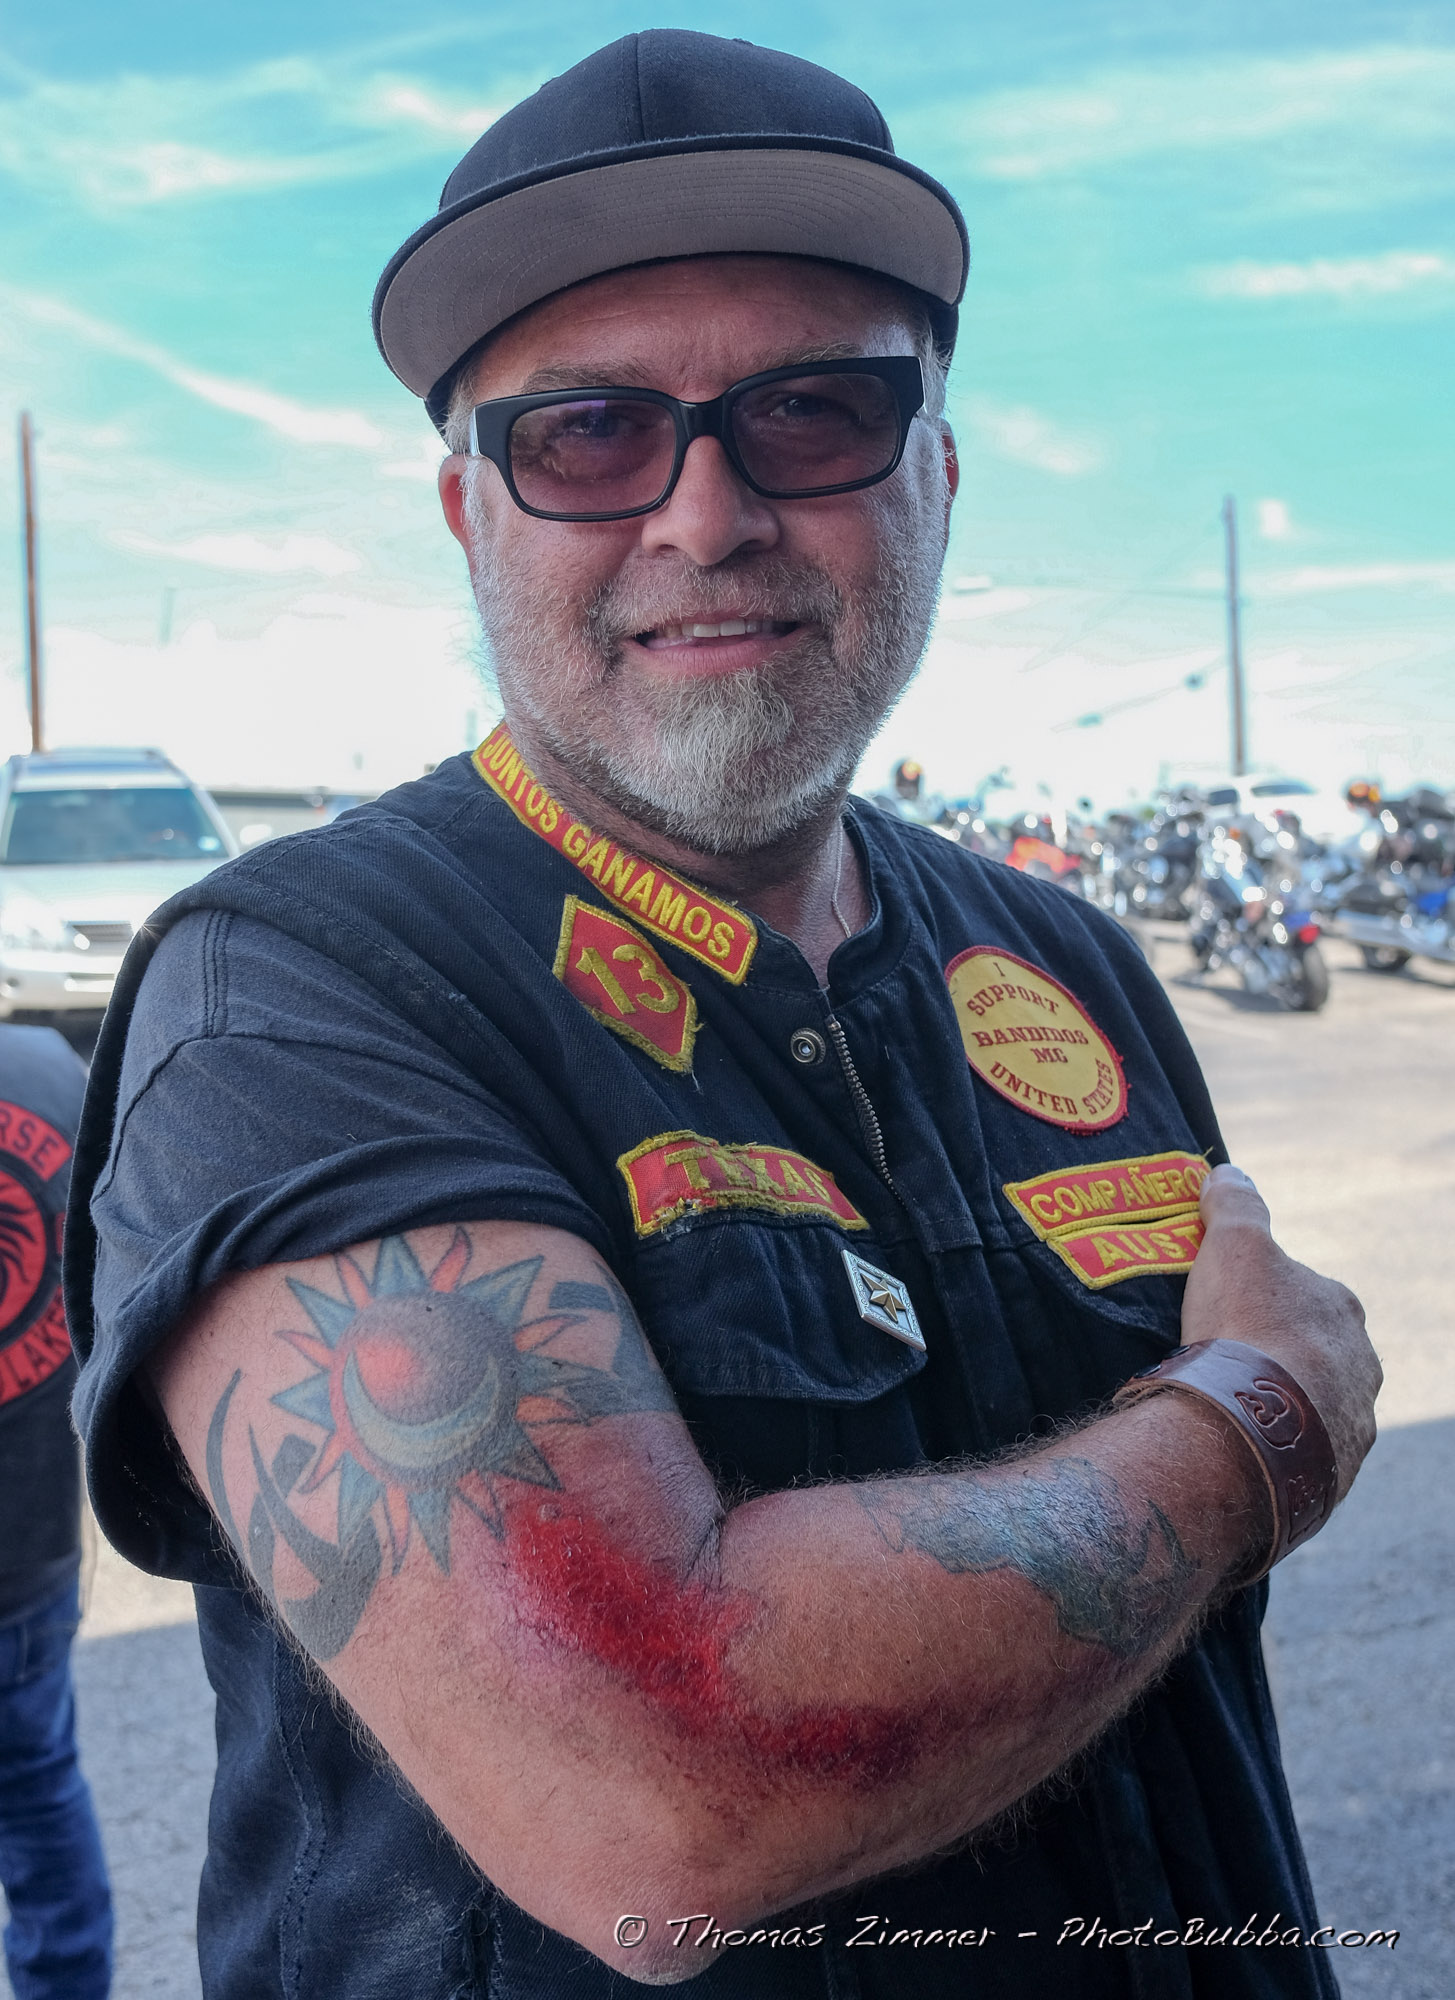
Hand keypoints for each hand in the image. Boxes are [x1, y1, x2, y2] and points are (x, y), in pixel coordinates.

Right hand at [1181, 1164, 1379, 1505]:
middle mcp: (1361, 1365)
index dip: (1265, 1297)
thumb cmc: (1247, 1326)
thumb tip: (1228, 1171)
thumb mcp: (1234, 1246)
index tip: (1228, 1308)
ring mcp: (1352, 1422)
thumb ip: (1235, 1206)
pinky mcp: (1335, 1472)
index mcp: (1343, 1310)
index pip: (1306, 1294)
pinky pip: (1303, 1452)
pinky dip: (1276, 1446)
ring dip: (1280, 1404)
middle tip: (1225, 1360)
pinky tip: (1241, 1445)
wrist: (1253, 1427)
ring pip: (1314, 1404)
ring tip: (1229, 1408)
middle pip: (1316, 1351)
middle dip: (1279, 1354)